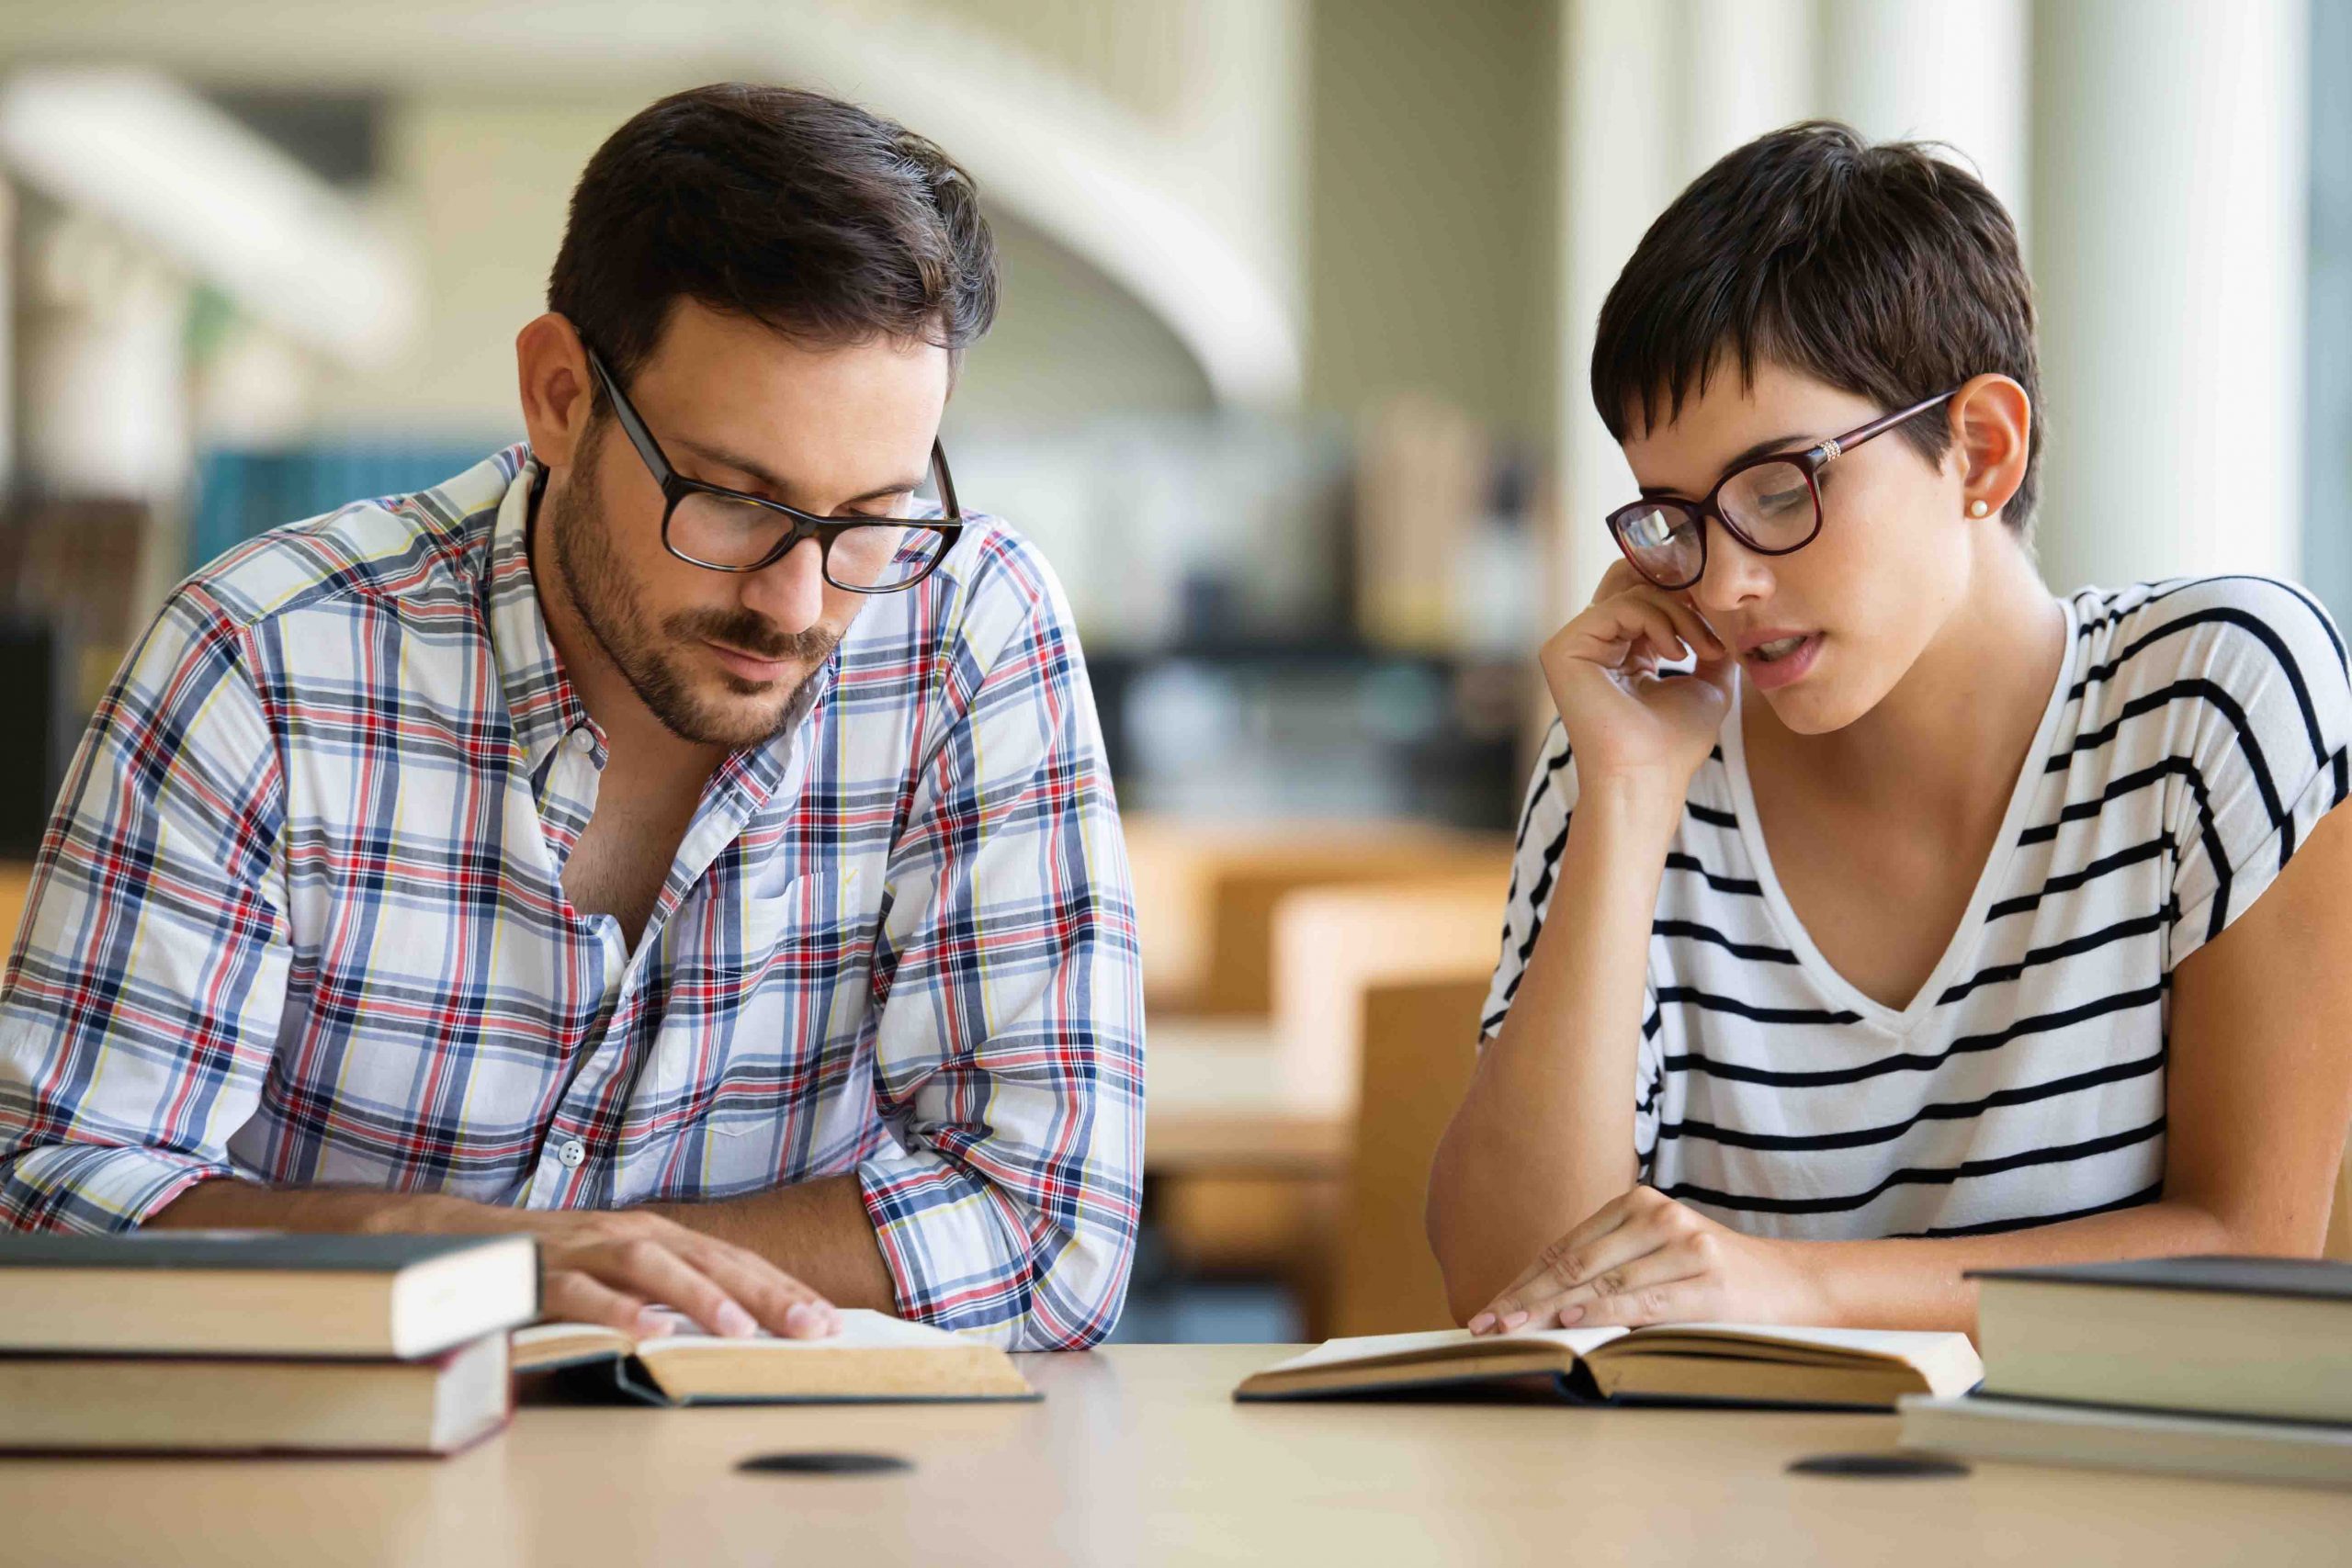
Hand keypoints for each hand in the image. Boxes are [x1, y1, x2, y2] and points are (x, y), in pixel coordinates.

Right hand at [523, 1208, 839, 1340]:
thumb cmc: (557, 1263)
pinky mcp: (540, 1274)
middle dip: (765, 1293)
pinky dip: (616, 1310)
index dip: (782, 1287)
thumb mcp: (624, 1272)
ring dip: (699, 1296)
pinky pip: (581, 1292)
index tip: (829, 1320)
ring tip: (740, 1330)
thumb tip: (743, 1324)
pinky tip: (648, 1333)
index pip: (733, 1260)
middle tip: (813, 1328)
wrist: (463, 1241)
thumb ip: (673, 1290)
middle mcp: (630, 1234)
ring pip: (651, 1266)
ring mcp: (585, 1249)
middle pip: (708, 1259)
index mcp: (658, 1235)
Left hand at [1466, 1186, 1826, 1333]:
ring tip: (1515, 1329)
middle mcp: (1656, 1216)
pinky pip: (1640, 1300)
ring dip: (1550, 1309)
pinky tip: (1570, 1320)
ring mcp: (1682, 1244)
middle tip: (1487, 1324)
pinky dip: (1601, 1311)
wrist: (1790, 1285)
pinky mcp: (1704, 1279)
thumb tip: (1538, 1303)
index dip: (1521, 1281)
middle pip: (1571, 1262)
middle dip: (1523, 1297)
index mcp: (1637, 1204)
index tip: (1487, 1309)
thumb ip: (1607, 1269)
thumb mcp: (1658, 1258)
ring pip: (1599, 1280)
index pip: (1563, 1247)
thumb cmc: (1712, 1276)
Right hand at [1539, 561, 1734, 789]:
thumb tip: (1728, 618)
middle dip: (1680, 594)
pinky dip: (1657, 621)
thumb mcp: (1709, 683)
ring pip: (1632, 593)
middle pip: (1633, 583)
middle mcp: (1594, 646)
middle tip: (1711, 621)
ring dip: (1679, 614)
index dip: (1685, 596)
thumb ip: (1710, 644)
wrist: (1650, 775)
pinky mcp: (1563, 649)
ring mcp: (1575, 646)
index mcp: (1619, 653)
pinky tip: (1677, 653)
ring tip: (1701, 650)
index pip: (1646, 596)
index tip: (1722, 617)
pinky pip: (1618, 607)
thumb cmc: (1676, 743)